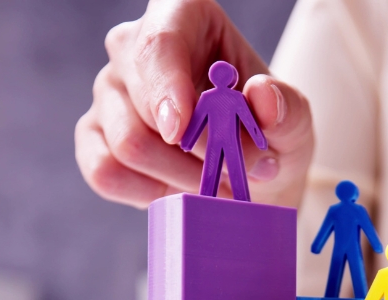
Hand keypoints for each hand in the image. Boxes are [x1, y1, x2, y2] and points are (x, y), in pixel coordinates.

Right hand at [75, 0, 314, 208]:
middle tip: (235, 171)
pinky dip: (150, 193)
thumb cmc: (267, 136)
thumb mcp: (294, 124)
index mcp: (184, 16)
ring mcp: (108, 91)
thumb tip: (261, 96)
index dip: (168, 82)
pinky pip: (105, 171)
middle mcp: (134, 46)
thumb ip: (286, 108)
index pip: (162, 39)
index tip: (182, 128)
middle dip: (197, 149)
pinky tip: (178, 191)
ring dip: (181, 177)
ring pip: (129, 143)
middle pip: (144, 100)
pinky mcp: (93, 135)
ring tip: (217, 185)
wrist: (247, 176)